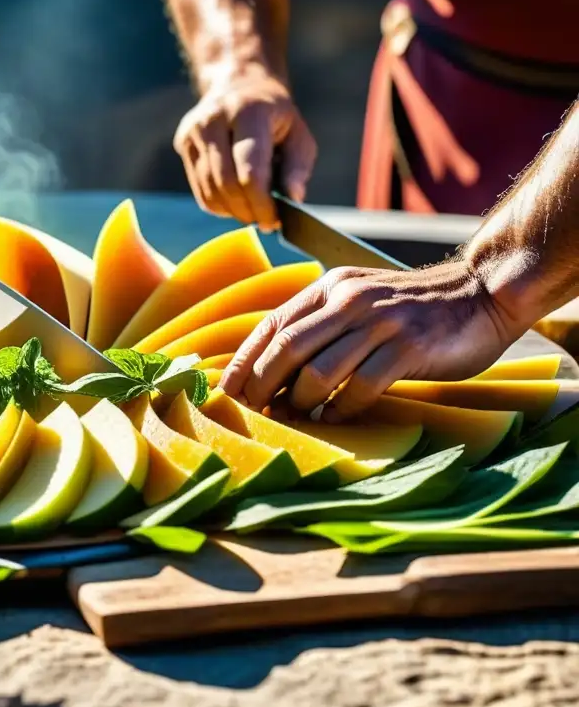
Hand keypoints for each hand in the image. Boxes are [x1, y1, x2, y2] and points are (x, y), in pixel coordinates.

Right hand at [173, 71, 315, 229]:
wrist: (239, 85)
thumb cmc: (274, 117)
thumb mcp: (298, 134)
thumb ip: (297, 168)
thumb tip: (291, 201)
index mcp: (248, 111)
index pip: (249, 170)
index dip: (261, 202)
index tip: (274, 220)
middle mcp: (214, 118)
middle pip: (226, 183)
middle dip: (247, 210)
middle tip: (265, 222)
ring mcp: (193, 130)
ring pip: (209, 190)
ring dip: (233, 211)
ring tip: (252, 213)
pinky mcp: (182, 143)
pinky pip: (199, 189)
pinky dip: (219, 205)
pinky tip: (236, 202)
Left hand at [219, 262, 519, 420]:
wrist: (480, 294)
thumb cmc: (409, 310)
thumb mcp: (358, 301)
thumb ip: (320, 324)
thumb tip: (271, 372)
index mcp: (330, 288)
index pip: (272, 324)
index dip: (245, 361)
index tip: (226, 391)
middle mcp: (349, 301)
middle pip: (287, 349)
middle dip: (263, 387)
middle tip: (254, 413)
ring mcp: (380, 323)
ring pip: (319, 370)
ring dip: (300, 402)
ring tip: (294, 418)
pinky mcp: (408, 347)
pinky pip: (360, 386)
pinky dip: (341, 409)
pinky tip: (335, 418)